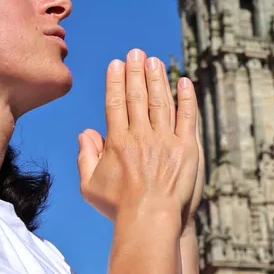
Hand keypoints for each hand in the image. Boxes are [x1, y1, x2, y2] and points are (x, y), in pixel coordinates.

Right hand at [77, 49, 199, 229]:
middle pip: (137, 96)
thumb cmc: (118, 208)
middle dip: (136, 71)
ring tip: (155, 61)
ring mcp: (165, 140)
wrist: (150, 221)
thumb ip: (86, 156)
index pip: (115, 102)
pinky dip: (187, 98)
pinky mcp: (187, 148)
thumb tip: (86, 132)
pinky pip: (188, 117)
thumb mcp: (90, 185)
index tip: (117, 64)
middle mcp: (141, 135)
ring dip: (158, 78)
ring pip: (162, 101)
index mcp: (118, 141)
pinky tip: (185, 82)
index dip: (116, 80)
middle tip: (136, 52)